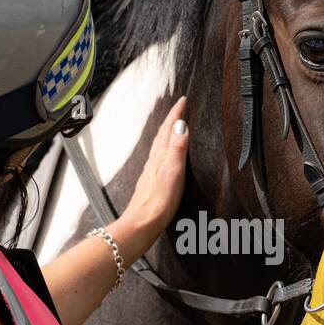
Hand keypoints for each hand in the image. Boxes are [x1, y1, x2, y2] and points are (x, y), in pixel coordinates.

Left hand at [116, 97, 188, 257]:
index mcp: (160, 157)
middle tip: (179, 108)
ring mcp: (152, 172)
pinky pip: (159, 158)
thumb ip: (177, 149)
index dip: (176, 113)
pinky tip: (165, 157)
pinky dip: (164, 150)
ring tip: (174, 127)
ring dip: (167, 133)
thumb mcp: (173, 173)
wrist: (141, 224)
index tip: (183, 100)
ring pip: (159, 146)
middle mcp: (154, 161)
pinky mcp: (152, 182)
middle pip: (162, 134)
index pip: (169, 129)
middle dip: (171, 119)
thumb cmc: (157, 203)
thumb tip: (181, 125)